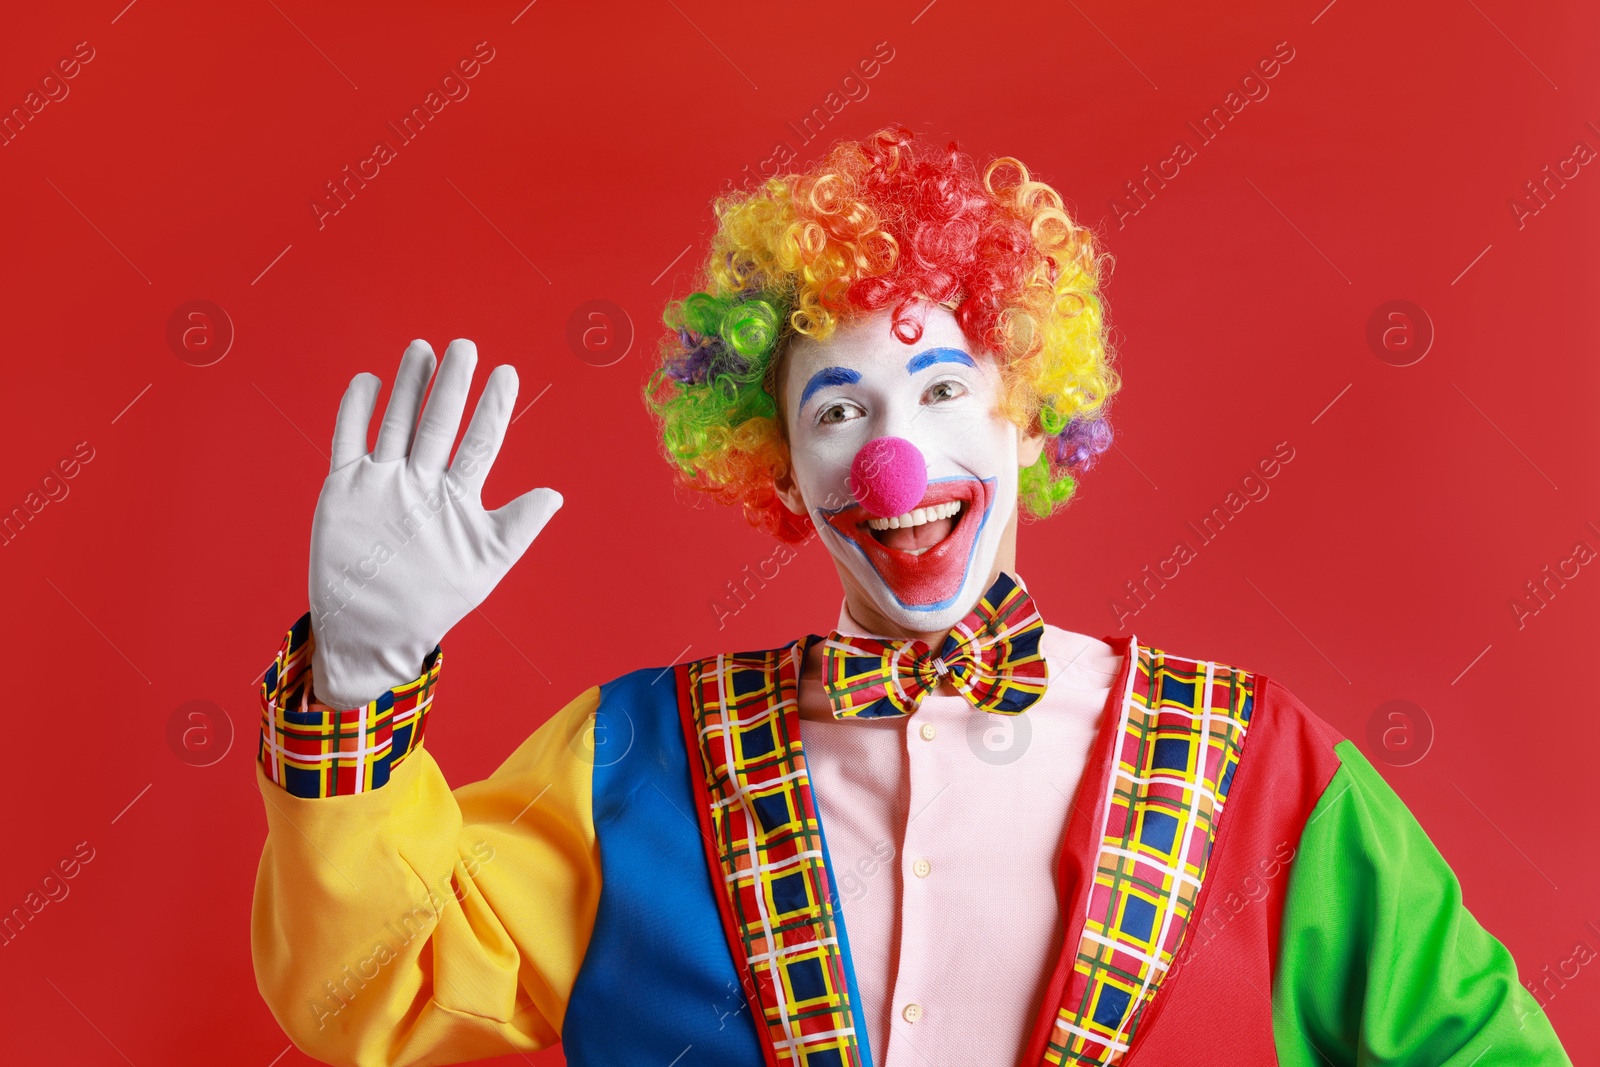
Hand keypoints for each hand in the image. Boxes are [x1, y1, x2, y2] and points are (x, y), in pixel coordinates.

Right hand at [307, 338, 561, 708]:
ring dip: (409, 389)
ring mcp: (383, 482)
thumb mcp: (486, 564)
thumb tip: (556, 494)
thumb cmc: (436, 600)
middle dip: (452, 386)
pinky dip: (356, 412)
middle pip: (439, 423)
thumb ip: (518, 526)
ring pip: (399, 424)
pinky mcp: (346, 489)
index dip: (494, 409)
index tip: (507, 373)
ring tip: (422, 350)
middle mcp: (422, 482)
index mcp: (458, 496)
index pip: (481, 443)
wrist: (373, 630)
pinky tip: (368, 381)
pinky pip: (350, 442)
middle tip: (464, 347)